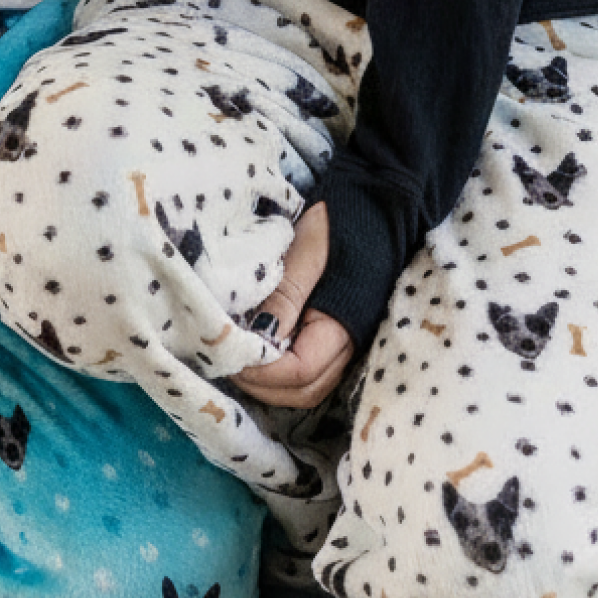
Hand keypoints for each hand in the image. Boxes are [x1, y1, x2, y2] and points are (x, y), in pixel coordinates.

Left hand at [233, 202, 356, 409]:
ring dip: (267, 382)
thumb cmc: (340, 225)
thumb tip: (256, 339)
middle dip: (261, 384)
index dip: (261, 371)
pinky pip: (305, 370)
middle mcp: (347, 347)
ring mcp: (341, 346)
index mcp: (343, 326)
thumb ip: (284, 296)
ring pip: (304, 387)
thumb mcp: (307, 253)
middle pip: (302, 390)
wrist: (373, 207)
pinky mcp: (332, 337)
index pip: (300, 371)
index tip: (228, 351)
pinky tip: (254, 349)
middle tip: (224, 359)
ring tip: (234, 355)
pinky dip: (277, 371)